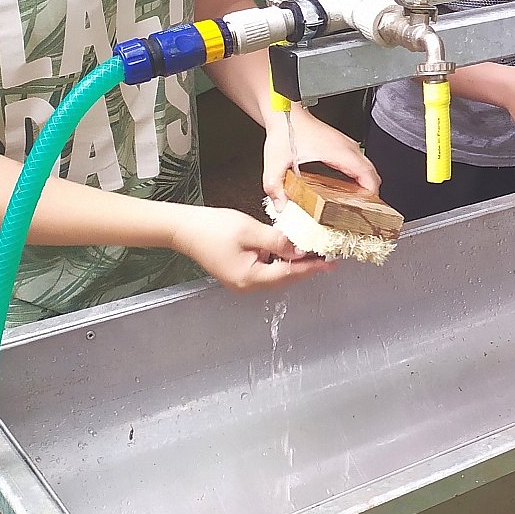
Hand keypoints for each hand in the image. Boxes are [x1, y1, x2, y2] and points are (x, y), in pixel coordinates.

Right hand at [172, 207, 335, 290]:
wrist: (184, 229)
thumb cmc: (212, 228)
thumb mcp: (250, 231)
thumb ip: (277, 241)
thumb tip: (300, 249)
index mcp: (249, 278)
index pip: (289, 274)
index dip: (312, 267)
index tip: (330, 263)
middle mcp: (246, 285)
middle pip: (285, 279)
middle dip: (306, 268)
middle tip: (328, 258)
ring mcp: (241, 281)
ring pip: (277, 276)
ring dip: (295, 265)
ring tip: (315, 254)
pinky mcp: (239, 274)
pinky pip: (266, 271)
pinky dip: (281, 262)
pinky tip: (290, 251)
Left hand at [262, 105, 381, 199]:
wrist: (284, 112)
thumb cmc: (286, 129)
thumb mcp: (275, 162)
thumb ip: (275, 187)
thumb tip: (282, 206)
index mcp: (339, 151)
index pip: (368, 174)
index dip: (371, 194)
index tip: (367, 207)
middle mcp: (346, 147)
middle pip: (371, 173)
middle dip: (370, 193)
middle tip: (360, 210)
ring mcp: (345, 145)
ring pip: (366, 168)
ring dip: (365, 184)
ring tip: (355, 202)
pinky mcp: (341, 145)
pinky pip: (358, 164)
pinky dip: (359, 177)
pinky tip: (346, 188)